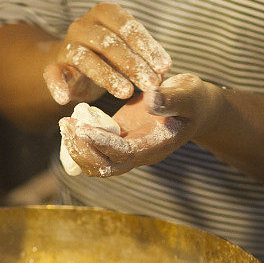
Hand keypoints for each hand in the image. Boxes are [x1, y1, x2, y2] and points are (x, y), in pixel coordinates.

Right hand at [43, 3, 171, 104]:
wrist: (72, 64)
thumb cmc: (109, 55)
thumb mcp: (128, 49)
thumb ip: (144, 56)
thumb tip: (164, 70)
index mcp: (105, 13)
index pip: (128, 27)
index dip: (148, 47)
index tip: (165, 67)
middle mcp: (83, 25)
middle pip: (109, 43)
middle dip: (133, 64)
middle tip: (152, 84)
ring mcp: (67, 45)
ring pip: (86, 58)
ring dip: (108, 77)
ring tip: (127, 93)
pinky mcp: (54, 65)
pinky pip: (53, 73)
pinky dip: (57, 85)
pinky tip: (64, 99)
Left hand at [59, 74, 213, 176]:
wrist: (196, 106)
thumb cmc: (195, 100)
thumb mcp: (189, 95)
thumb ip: (171, 99)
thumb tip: (150, 98)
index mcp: (155, 146)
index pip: (123, 153)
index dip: (101, 143)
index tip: (83, 127)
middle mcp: (139, 154)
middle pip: (103, 168)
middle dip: (82, 150)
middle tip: (68, 123)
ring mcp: (127, 148)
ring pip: (95, 163)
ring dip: (77, 147)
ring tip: (66, 122)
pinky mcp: (118, 138)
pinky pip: (94, 150)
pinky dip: (80, 140)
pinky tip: (72, 121)